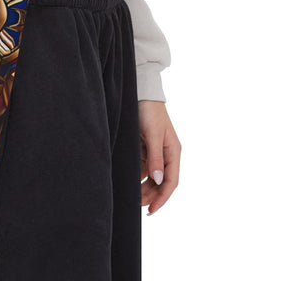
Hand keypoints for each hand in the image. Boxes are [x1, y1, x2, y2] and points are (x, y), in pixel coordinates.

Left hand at [139, 99, 179, 214]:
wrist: (141, 93)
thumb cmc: (150, 111)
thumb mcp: (153, 134)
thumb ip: (155, 157)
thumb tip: (158, 180)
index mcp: (173, 152)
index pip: (171, 181)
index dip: (162, 197)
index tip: (152, 210)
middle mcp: (166, 154)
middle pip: (161, 182)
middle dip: (151, 195)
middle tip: (137, 205)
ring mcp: (156, 151)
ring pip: (151, 176)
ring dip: (144, 187)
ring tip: (133, 197)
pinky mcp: (145, 147)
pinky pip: (143, 167)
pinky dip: (137, 176)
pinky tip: (129, 181)